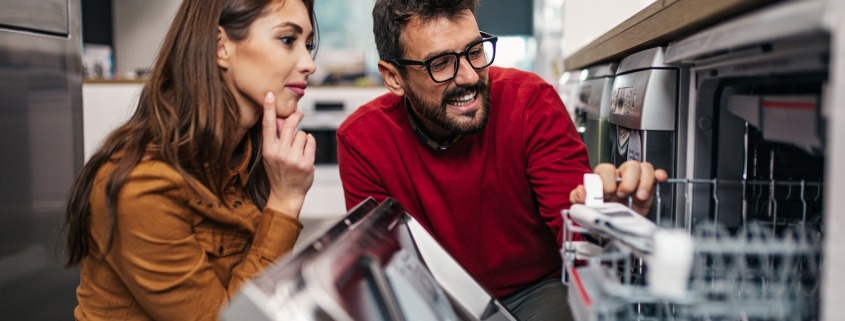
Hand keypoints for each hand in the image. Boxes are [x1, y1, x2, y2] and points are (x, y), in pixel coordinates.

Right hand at [261, 92, 315, 217]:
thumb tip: (278, 117)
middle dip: (295, 116)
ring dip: (302, 137)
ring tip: (298, 148)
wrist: (286, 194)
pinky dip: (310, 143)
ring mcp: (293, 159)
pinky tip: (305, 152)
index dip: (268, 108)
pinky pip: (311, 141)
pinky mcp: (306, 163)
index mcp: (268, 150)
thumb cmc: (278, 172)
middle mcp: (280, 153)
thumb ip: (274, 136)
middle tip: (299, 113)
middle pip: (289, 124)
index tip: (269, 95)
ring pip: (302, 133)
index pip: (267, 125)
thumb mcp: (271, 155)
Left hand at [569, 160, 667, 215]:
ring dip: (644, 181)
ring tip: (639, 196)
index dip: (607, 180)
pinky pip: (655, 175)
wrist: (612, 228)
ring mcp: (636, 181)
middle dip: (628, 181)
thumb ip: (578, 198)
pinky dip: (658, 175)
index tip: (607, 193)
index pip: (606, 169)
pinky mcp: (648, 188)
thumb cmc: (599, 214)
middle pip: (629, 165)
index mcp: (604, 179)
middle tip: (623, 195)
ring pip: (644, 167)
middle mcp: (621, 177)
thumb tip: (581, 190)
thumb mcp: (585, 208)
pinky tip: (660, 179)